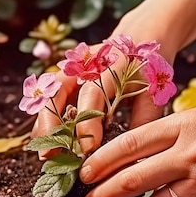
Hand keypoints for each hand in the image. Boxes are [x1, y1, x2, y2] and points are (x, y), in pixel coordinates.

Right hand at [31, 44, 164, 154]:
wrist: (140, 40)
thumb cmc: (147, 72)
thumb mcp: (153, 93)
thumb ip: (142, 120)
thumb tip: (130, 156)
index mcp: (110, 65)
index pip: (92, 94)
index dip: (87, 124)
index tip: (87, 151)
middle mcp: (83, 65)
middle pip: (56, 92)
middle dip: (50, 126)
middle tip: (50, 154)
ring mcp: (69, 70)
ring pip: (46, 96)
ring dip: (43, 127)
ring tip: (46, 155)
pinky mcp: (63, 79)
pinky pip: (47, 102)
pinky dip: (46, 124)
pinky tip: (48, 144)